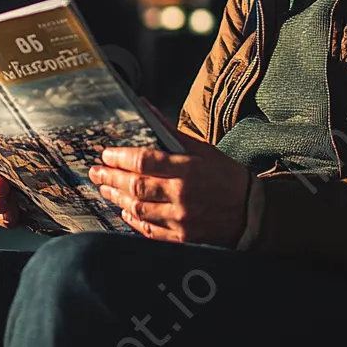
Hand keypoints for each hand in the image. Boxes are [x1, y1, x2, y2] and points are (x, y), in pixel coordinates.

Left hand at [88, 131, 250, 245]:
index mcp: (189, 169)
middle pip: (135, 186)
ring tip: (106, 189)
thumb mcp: (203, 149)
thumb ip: (171, 132)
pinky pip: (149, 231)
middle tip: (95, 172)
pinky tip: (125, 210)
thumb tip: (146, 107)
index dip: (120, 158)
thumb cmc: (226, 177)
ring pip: (138, 208)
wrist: (251, 213)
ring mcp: (181, 220)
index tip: (106, 154)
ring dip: (117, 197)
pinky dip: (133, 220)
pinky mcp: (182, 239)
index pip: (144, 161)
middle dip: (110, 177)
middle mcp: (182, 195)